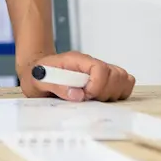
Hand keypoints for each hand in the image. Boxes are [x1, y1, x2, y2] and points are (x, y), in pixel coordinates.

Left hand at [19, 50, 134, 101]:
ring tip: (95, 99)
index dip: (96, 86)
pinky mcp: (104, 81)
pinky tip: (102, 99)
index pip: (100, 69)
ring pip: (123, 79)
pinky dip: (119, 94)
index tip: (84, 95)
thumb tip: (77, 95)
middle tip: (88, 99)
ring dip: (113, 94)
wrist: (35, 71)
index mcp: (76, 61)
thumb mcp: (37, 80)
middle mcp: (91, 64)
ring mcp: (99, 72)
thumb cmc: (37, 75)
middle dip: (105, 93)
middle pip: (116, 75)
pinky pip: (124, 84)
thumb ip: (55, 85)